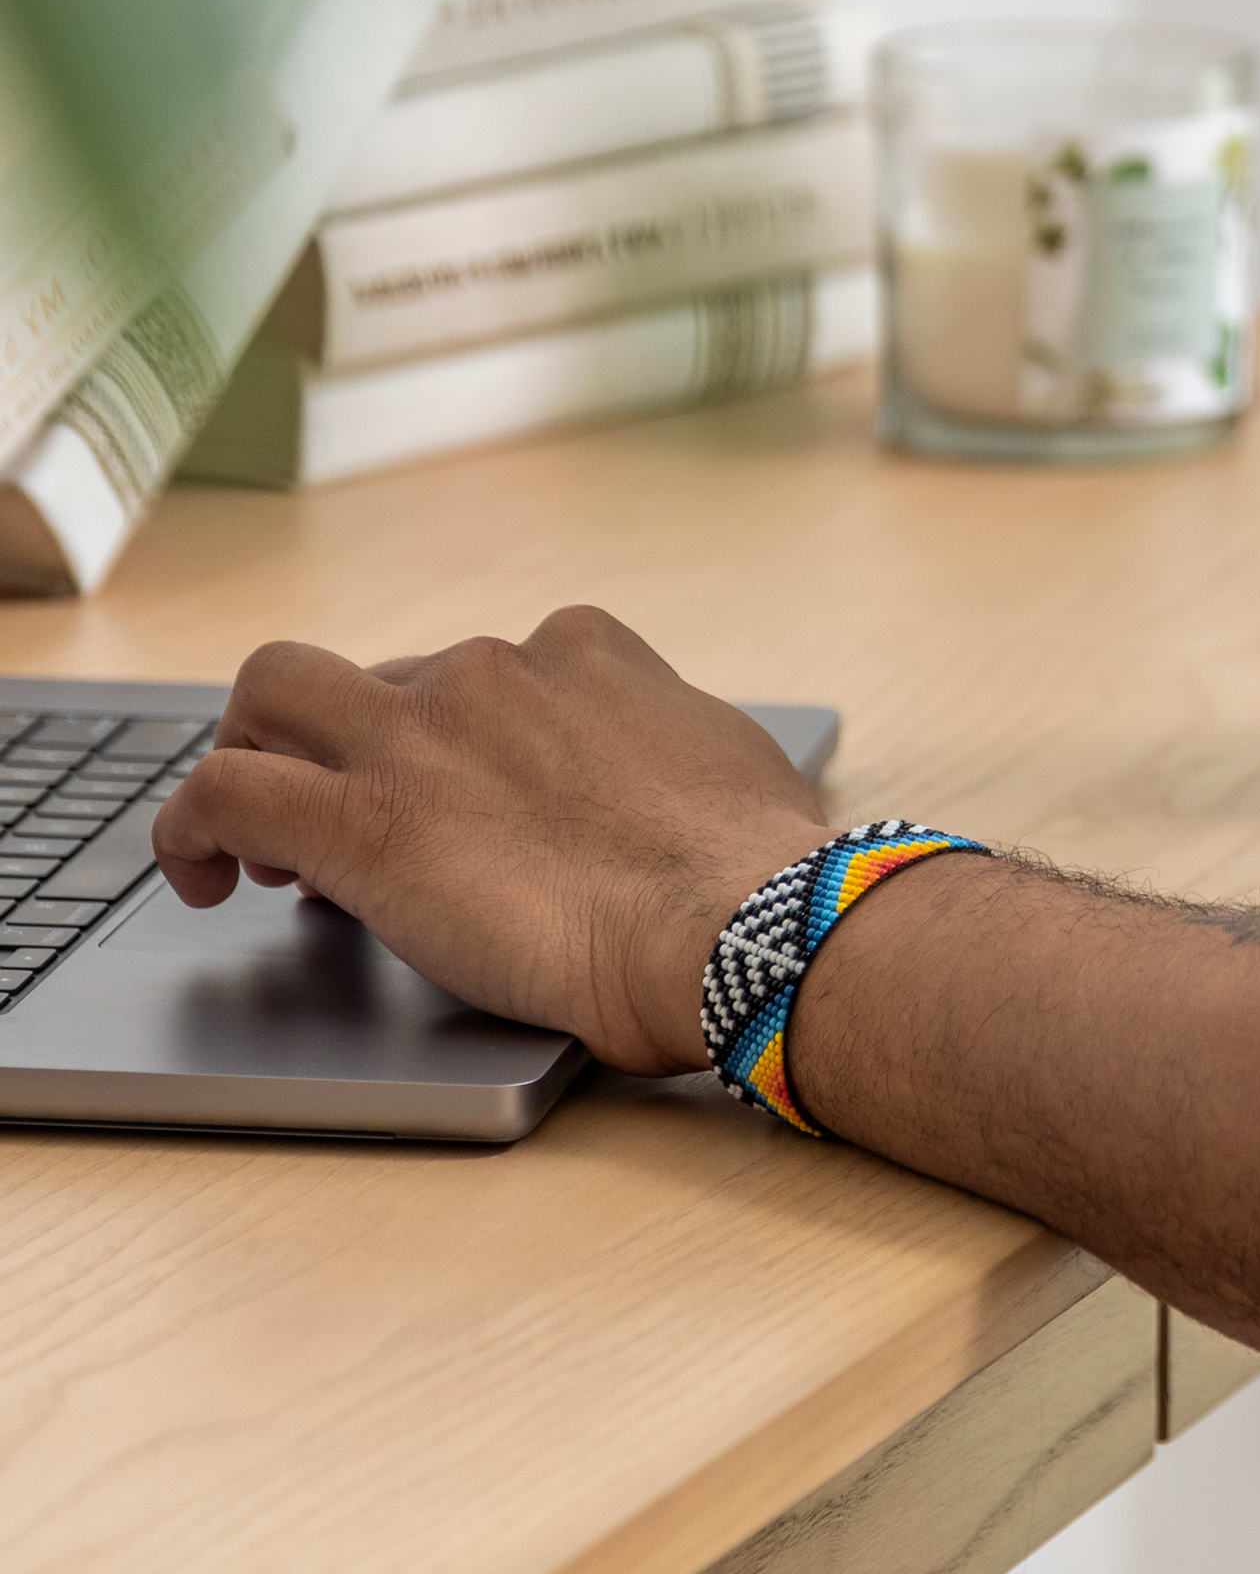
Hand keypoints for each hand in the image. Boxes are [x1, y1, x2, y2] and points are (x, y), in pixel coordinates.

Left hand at [150, 607, 834, 1073]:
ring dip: (254, 748)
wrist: (728, 922)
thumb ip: (669, 748)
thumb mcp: (723, 759)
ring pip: (271, 691)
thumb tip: (672, 784)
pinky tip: (207, 880)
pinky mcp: (358, 820)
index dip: (456, 736)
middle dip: (351, 740)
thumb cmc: (751, 865)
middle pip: (375, 675)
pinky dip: (193, 828)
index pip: (482, 666)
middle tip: (355, 819)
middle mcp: (490, 669)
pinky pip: (223, 792)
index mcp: (582, 651)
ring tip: (259, 839)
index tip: (463, 799)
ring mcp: (417, 735)